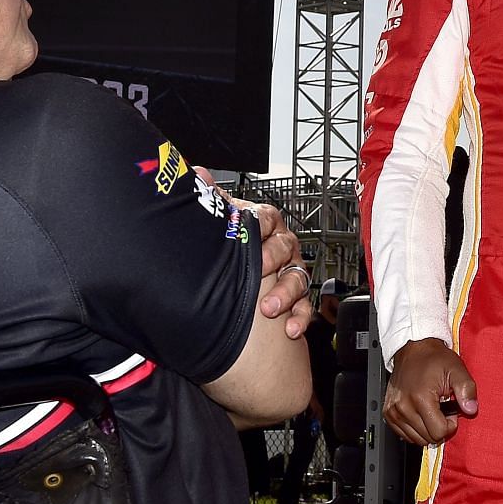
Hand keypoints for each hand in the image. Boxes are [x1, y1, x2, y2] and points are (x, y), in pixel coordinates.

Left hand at [197, 167, 309, 338]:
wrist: (231, 273)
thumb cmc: (231, 242)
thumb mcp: (220, 220)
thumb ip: (212, 199)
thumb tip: (197, 175)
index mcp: (263, 225)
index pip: (268, 219)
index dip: (263, 228)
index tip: (254, 238)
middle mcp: (280, 246)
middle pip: (286, 249)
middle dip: (273, 263)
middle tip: (260, 273)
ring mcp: (289, 271)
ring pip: (297, 279)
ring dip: (286, 295)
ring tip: (270, 309)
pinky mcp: (295, 297)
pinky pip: (304, 306)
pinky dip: (300, 317)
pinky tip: (291, 329)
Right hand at [383, 338, 477, 446]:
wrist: (412, 349)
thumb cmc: (433, 358)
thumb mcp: (456, 370)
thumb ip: (467, 390)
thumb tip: (471, 409)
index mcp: (420, 398)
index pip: (438, 432)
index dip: (449, 424)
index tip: (449, 410)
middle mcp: (403, 407)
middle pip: (427, 438)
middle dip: (439, 426)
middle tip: (441, 408)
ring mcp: (393, 411)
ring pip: (415, 439)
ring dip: (427, 428)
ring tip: (431, 409)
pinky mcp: (388, 413)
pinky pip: (404, 434)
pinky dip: (415, 428)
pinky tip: (420, 413)